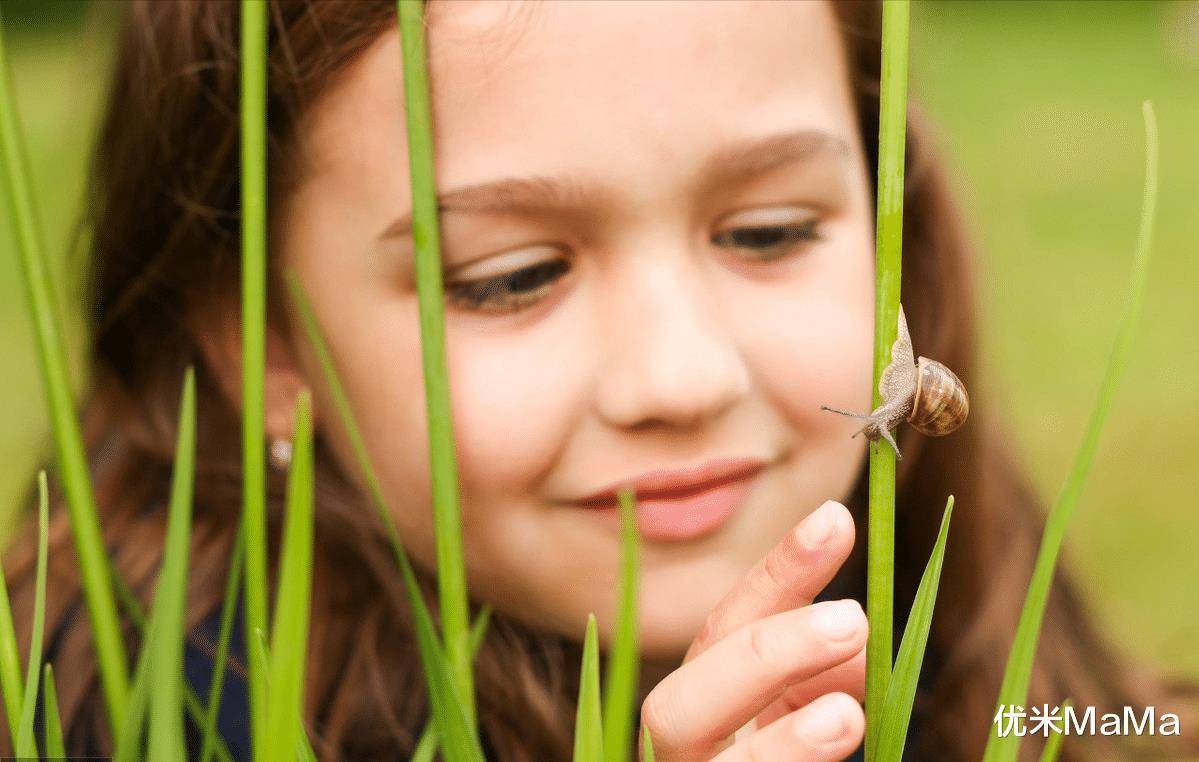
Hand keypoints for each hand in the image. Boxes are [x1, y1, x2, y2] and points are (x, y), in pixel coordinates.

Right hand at [640, 500, 865, 760]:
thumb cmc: (786, 757)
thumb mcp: (805, 713)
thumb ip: (825, 674)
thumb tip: (857, 644)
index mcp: (699, 704)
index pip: (723, 630)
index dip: (777, 574)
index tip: (835, 519)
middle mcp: (680, 751)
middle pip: (679, 704)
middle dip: (762, 658)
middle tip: (852, 621)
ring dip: (783, 743)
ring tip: (847, 717)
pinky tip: (845, 753)